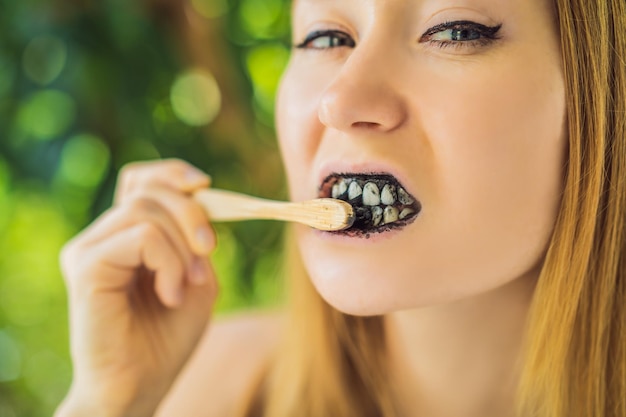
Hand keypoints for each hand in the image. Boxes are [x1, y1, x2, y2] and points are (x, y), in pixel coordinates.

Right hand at [56, 159, 216, 416]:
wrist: (141, 386)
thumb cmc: (168, 336)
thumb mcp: (197, 276)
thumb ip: (197, 237)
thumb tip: (202, 194)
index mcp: (125, 236)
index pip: (140, 180)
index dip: (172, 173)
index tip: (204, 186)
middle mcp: (102, 237)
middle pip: (148, 190)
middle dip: (192, 214)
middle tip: (209, 253)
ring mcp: (88, 249)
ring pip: (146, 210)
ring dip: (183, 247)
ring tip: (187, 286)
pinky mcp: (85, 267)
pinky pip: (141, 236)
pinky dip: (169, 261)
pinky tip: (171, 295)